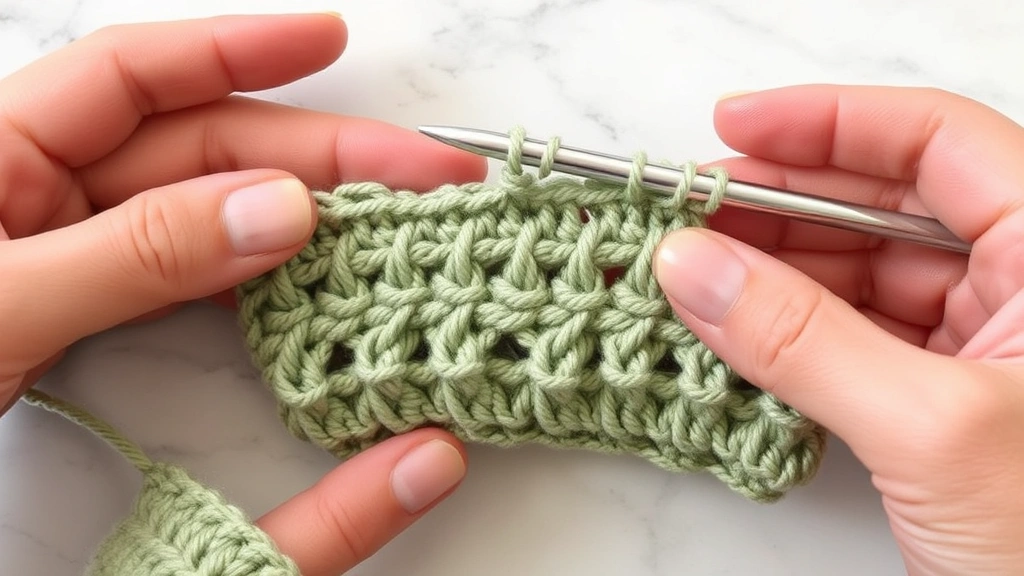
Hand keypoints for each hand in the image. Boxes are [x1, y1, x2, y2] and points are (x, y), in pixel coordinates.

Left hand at [1, 13, 479, 573]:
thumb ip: (136, 254)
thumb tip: (278, 209)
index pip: (133, 73)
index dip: (236, 46)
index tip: (328, 40)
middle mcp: (43, 191)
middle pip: (201, 145)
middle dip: (316, 150)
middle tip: (419, 171)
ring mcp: (78, 253)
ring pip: (213, 211)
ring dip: (305, 213)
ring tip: (393, 221)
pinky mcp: (102, 310)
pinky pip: (201, 274)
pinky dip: (263, 275)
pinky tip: (318, 276)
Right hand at [654, 85, 1023, 573]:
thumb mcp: (933, 430)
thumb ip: (803, 341)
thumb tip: (693, 267)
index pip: (937, 143)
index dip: (828, 122)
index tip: (731, 126)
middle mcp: (1022, 285)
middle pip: (883, 205)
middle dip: (776, 205)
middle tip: (684, 214)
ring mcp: (979, 344)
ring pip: (857, 275)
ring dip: (767, 272)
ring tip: (684, 272)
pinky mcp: (937, 396)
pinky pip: (849, 337)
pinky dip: (784, 332)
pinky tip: (726, 325)